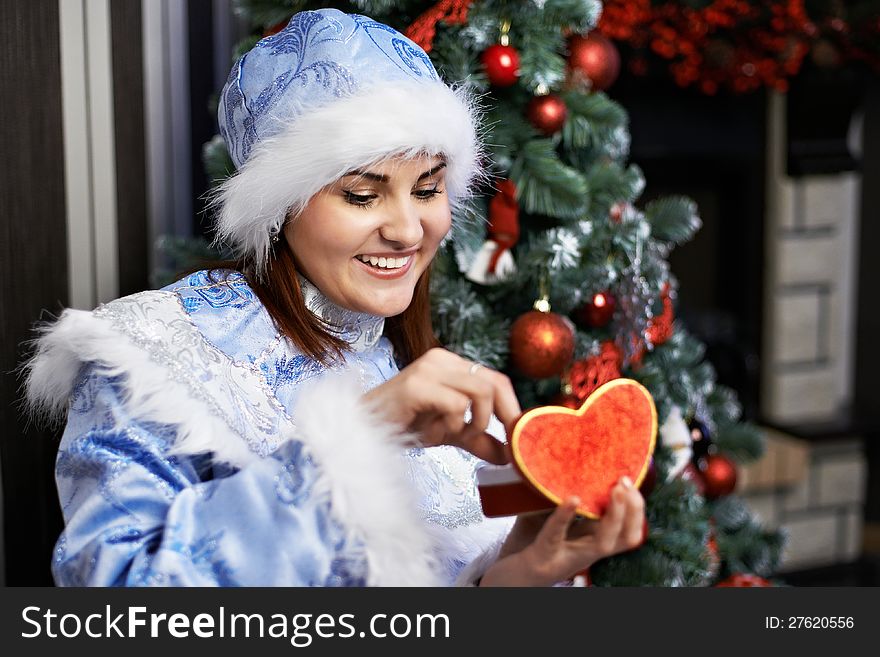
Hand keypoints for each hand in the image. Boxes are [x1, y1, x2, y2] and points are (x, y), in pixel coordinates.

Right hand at [362, 348, 519, 463]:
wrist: (364, 428)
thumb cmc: (404, 424)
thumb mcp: (449, 431)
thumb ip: (477, 438)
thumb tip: (509, 456)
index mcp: (452, 364)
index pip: (497, 379)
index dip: (512, 408)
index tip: (517, 435)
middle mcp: (442, 359)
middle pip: (495, 383)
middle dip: (504, 416)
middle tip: (501, 443)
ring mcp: (429, 369)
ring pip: (481, 393)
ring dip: (475, 423)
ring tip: (453, 434)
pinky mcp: (417, 385)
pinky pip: (457, 405)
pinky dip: (453, 425)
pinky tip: (432, 431)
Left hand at [479, 477, 645, 585]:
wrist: (511, 576)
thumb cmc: (536, 544)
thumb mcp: (558, 518)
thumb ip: (568, 497)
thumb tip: (572, 459)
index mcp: (593, 540)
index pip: (629, 529)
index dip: (636, 508)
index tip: (630, 479)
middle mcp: (588, 551)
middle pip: (626, 538)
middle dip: (633, 510)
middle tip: (626, 483)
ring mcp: (568, 555)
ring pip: (603, 543)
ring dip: (614, 516)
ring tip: (616, 491)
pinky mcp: (544, 555)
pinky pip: (557, 535)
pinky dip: (565, 516)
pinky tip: (573, 499)